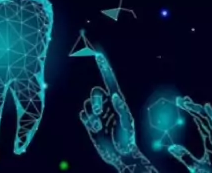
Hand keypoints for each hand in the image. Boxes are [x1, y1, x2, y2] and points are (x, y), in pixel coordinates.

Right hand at [80, 52, 156, 172]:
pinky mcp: (90, 123)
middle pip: (95, 92)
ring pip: (88, 104)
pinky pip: (83, 115)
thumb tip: (114, 96)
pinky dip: (88, 121)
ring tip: (100, 127)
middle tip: (100, 112)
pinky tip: (96, 129)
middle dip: (96, 101)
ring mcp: (98, 114)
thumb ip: (121, 109)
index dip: (103, 68)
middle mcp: (107, 104)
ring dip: (92, 116)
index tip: (98, 55)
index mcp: (116, 100)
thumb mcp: (127, 124)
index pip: (109, 80)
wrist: (119, 155)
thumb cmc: (127, 139)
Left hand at [168, 97, 211, 172]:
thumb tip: (171, 147)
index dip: (191, 111)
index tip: (180, 102)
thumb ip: (184, 156)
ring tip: (188, 102)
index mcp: (210, 141)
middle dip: (192, 108)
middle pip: (203, 118)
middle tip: (180, 100)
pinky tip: (207, 108)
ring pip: (209, 120)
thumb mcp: (195, 167)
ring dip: (199, 110)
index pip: (200, 121)